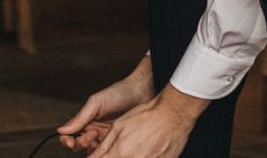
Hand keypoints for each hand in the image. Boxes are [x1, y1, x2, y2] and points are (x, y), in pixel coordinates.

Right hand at [58, 54, 155, 152]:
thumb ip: (80, 117)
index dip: (67, 141)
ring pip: (93, 152)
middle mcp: (94, 131)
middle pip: (79, 147)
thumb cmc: (119, 93)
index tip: (71, 142)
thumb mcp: (97, 103)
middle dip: (82, 143)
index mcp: (86, 121)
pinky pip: (108, 152)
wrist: (143, 92)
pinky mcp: (118, 142)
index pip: (69, 136)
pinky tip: (110, 147)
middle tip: (93, 134)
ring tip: (101, 137)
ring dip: (93, 149)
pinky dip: (106, 153)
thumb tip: (61, 130)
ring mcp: (106, 138)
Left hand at [88, 84, 210, 157]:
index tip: (98, 155)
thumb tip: (92, 157)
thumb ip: (104, 145)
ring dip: (129, 156)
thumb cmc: (148, 115)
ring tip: (137, 145)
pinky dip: (144, 157)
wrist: (173, 113)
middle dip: (115, 156)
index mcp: (120, 153)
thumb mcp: (120, 125)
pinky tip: (147, 149)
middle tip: (123, 147)